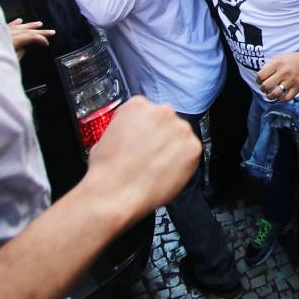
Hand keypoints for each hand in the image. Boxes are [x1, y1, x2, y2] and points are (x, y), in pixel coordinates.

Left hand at [7, 19, 54, 59]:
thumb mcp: (9, 62)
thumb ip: (18, 55)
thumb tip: (23, 50)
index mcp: (12, 41)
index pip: (30, 36)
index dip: (40, 38)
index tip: (46, 43)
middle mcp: (8, 34)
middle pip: (27, 30)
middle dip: (40, 31)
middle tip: (51, 32)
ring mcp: (2, 32)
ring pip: (19, 26)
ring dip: (30, 25)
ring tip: (39, 24)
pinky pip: (8, 26)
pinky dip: (15, 23)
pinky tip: (19, 20)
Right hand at [84, 97, 199, 218]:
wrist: (115, 193)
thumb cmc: (107, 170)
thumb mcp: (105, 138)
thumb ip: (123, 129)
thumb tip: (128, 136)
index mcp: (138, 105)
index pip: (147, 111)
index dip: (144, 129)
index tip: (142, 138)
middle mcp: (162, 111)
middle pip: (166, 122)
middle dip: (160, 138)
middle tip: (150, 155)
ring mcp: (180, 129)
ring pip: (180, 137)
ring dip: (173, 149)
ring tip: (157, 166)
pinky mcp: (193, 147)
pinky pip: (191, 153)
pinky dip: (183, 164)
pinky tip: (166, 172)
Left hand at [256, 51, 298, 101]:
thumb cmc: (292, 60)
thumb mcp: (279, 58)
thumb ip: (269, 66)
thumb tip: (260, 77)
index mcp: (277, 63)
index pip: (260, 76)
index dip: (258, 80)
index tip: (260, 81)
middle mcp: (283, 72)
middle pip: (266, 86)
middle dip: (263, 89)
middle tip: (265, 89)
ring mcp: (290, 81)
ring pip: (275, 94)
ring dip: (270, 96)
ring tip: (270, 95)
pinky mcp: (297, 87)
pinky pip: (286, 98)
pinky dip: (281, 99)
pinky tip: (280, 97)